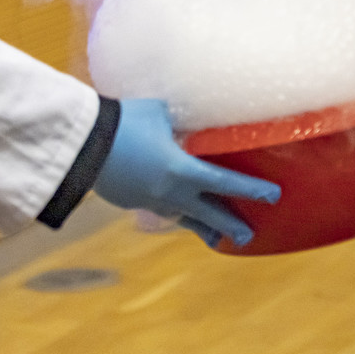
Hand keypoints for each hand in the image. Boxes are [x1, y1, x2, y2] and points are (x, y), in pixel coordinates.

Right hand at [94, 99, 280, 248]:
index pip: (225, 183)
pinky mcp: (130, 201)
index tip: (273, 196)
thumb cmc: (124, 122)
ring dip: (202, 227)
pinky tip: (177, 212)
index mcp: (181, 170)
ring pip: (182, 217)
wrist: (81, 144)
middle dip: (229, 224)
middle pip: (208, 212)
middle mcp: (169, 192)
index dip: (252, 190)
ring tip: (216, 239)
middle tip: (249, 236)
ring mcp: (149, 200)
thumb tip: (185, 124)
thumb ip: (179, 123)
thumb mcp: (160, 114)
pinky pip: (159, 209)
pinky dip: (174, 212)